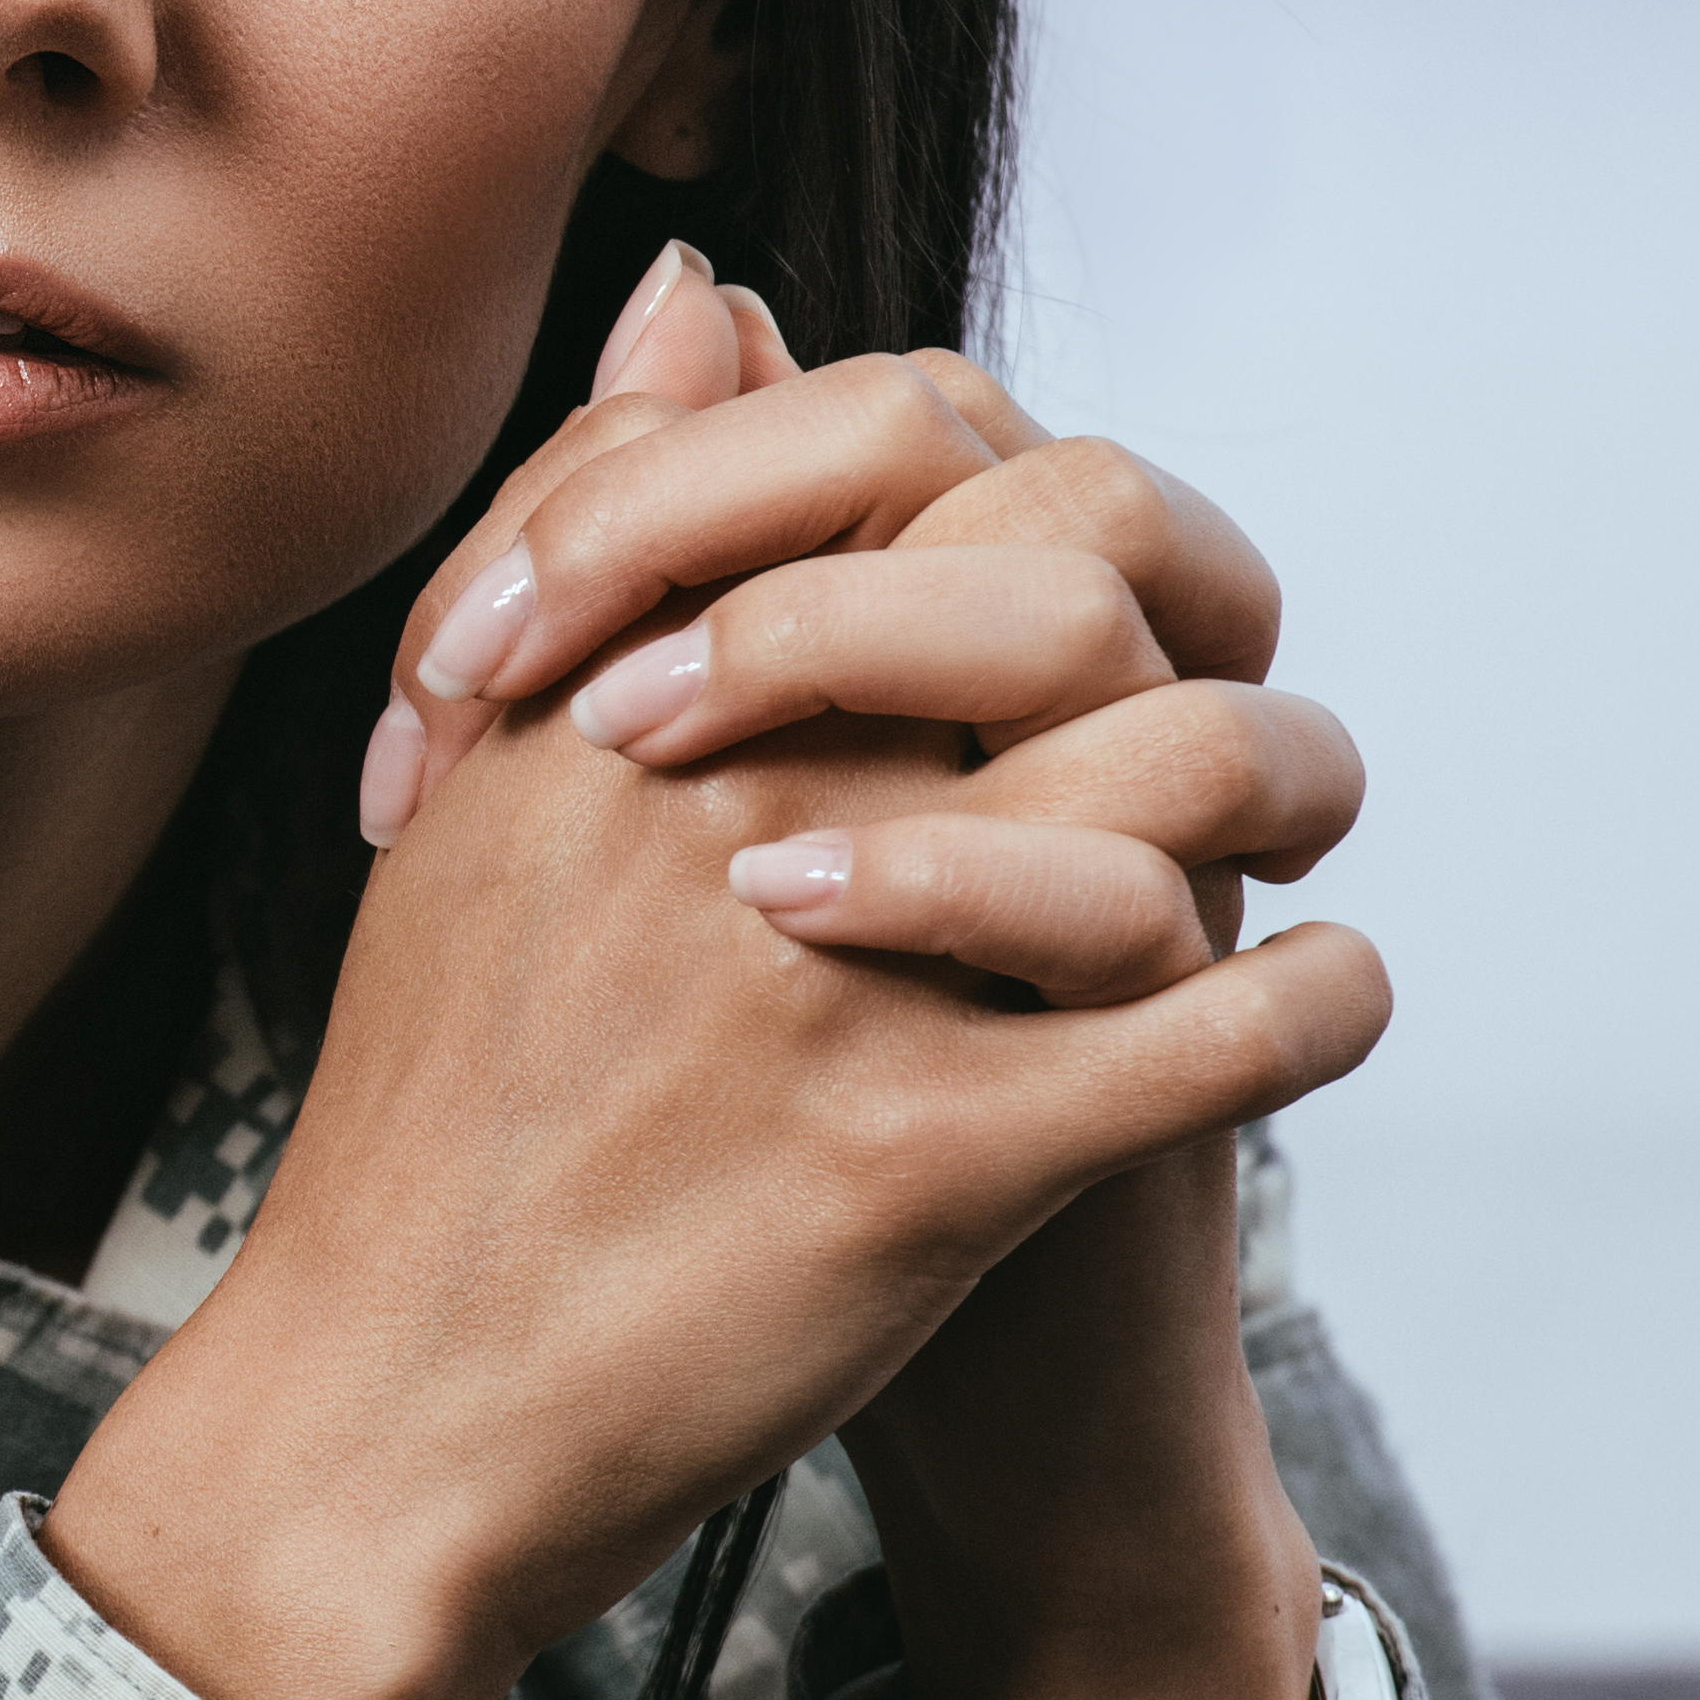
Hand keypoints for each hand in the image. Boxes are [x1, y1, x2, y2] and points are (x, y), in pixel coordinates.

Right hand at [40, 249, 1388, 1699]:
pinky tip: (1300, 1013)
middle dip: (1182, 618)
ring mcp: (846, 982)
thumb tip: (701, 284)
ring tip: (1287, 853)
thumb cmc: (440, 1108)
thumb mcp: (480, 787)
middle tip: (1191, 706)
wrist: (389, 1415)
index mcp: (636, 700)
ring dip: (1286, 799)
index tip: (1044, 597)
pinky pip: (1229, 1033)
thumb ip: (588, 526)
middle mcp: (745, 803)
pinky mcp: (935, 1166)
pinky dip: (1311, 1011)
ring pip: (1193, 781)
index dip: (1017, 497)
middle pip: (1073, 579)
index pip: (910, 456)